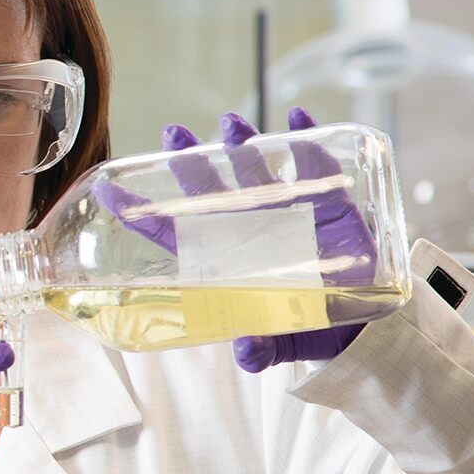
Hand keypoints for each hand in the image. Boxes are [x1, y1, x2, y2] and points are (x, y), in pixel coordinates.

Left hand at [94, 107, 374, 371]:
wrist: (366, 323)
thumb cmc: (311, 331)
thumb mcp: (285, 342)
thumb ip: (263, 350)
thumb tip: (247, 353)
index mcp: (225, 261)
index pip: (172, 232)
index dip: (139, 212)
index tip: (107, 188)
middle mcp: (248, 229)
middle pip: (207, 188)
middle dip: (190, 158)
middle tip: (173, 132)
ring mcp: (286, 211)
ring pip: (254, 167)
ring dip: (242, 142)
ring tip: (230, 124)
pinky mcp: (328, 204)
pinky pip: (315, 164)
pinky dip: (308, 140)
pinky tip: (300, 119)